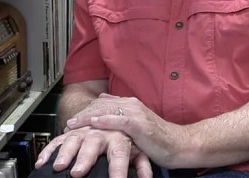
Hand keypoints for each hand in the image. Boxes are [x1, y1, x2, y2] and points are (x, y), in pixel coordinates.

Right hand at [34, 126, 152, 177]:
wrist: (115, 112)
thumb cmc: (128, 137)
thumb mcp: (139, 149)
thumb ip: (142, 163)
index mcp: (119, 137)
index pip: (119, 155)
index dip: (117, 170)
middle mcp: (101, 132)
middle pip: (93, 145)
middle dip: (85, 158)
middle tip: (78, 173)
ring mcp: (86, 130)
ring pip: (74, 138)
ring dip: (66, 152)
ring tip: (59, 165)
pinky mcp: (74, 132)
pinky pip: (60, 138)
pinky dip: (51, 149)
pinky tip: (42, 161)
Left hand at [66, 94, 188, 167]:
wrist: (180, 145)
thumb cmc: (159, 139)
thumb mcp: (137, 126)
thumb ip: (121, 116)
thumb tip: (103, 108)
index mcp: (130, 104)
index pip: (103, 104)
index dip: (87, 111)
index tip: (73, 121)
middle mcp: (132, 105)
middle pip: (102, 106)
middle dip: (84, 114)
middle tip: (68, 124)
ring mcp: (137, 113)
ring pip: (108, 111)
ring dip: (89, 117)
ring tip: (75, 124)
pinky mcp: (141, 124)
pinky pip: (120, 120)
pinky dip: (106, 121)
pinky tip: (95, 123)